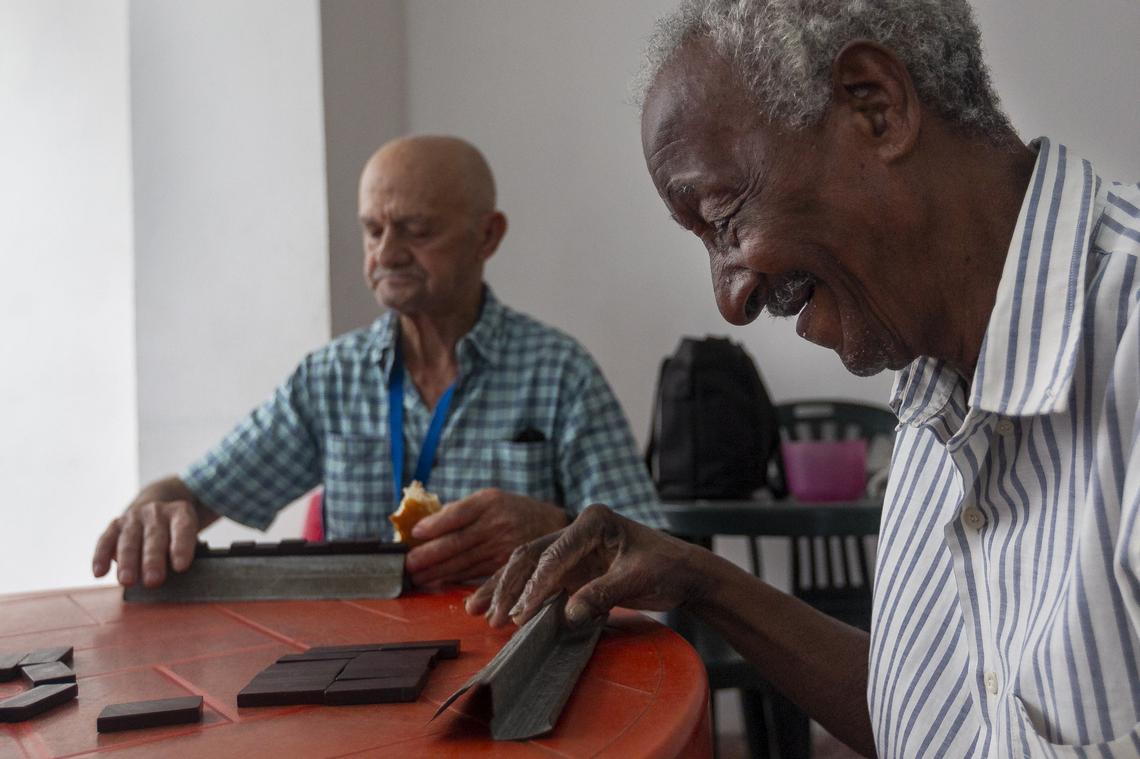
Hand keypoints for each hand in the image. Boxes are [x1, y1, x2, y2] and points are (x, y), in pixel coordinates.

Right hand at [92, 500, 199, 587]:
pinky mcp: (115, 524)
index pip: (183, 529)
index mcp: (180, 512)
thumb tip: (178, 581)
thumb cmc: (176, 533)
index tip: (180, 567)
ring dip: (127, 561)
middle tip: (153, 581)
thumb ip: (183, 553)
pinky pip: (106, 540)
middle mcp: (157, 512)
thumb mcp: (188, 536)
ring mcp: (134, 516)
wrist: (158, 508)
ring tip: (127, 581)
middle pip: (154, 536)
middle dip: (152, 560)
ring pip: (129, 539)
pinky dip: (101, 556)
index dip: (181, 547)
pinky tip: (100, 573)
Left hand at [403, 488, 569, 585]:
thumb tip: (427, 527)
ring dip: (437, 572)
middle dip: (429, 555)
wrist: (551, 524)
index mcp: (489, 502)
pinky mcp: (508, 565)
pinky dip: (456, 580)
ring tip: (418, 578)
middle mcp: (497, 523)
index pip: (458, 513)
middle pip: (458, 542)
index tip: (415, 534)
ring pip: (464, 561)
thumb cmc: (513, 510)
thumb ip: (462, 511)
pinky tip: (440, 583)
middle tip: (408, 564)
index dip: (435, 524)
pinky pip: (477, 573)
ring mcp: (504, 546)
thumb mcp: (490, 499)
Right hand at [464, 503, 708, 627]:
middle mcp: (577, 529)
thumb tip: (568, 615)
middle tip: (492, 616)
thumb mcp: (637, 579)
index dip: (536, 586)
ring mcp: (572, 549)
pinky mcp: (572, 568)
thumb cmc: (667, 567)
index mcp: (594, 519)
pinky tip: (496, 608)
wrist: (684, 573)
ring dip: (502, 589)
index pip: (554, 554)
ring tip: (476, 611)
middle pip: (531, 555)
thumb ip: (602, 594)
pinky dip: (517, 594)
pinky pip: (537, 580)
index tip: (520, 613)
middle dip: (508, 587)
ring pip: (526, 566)